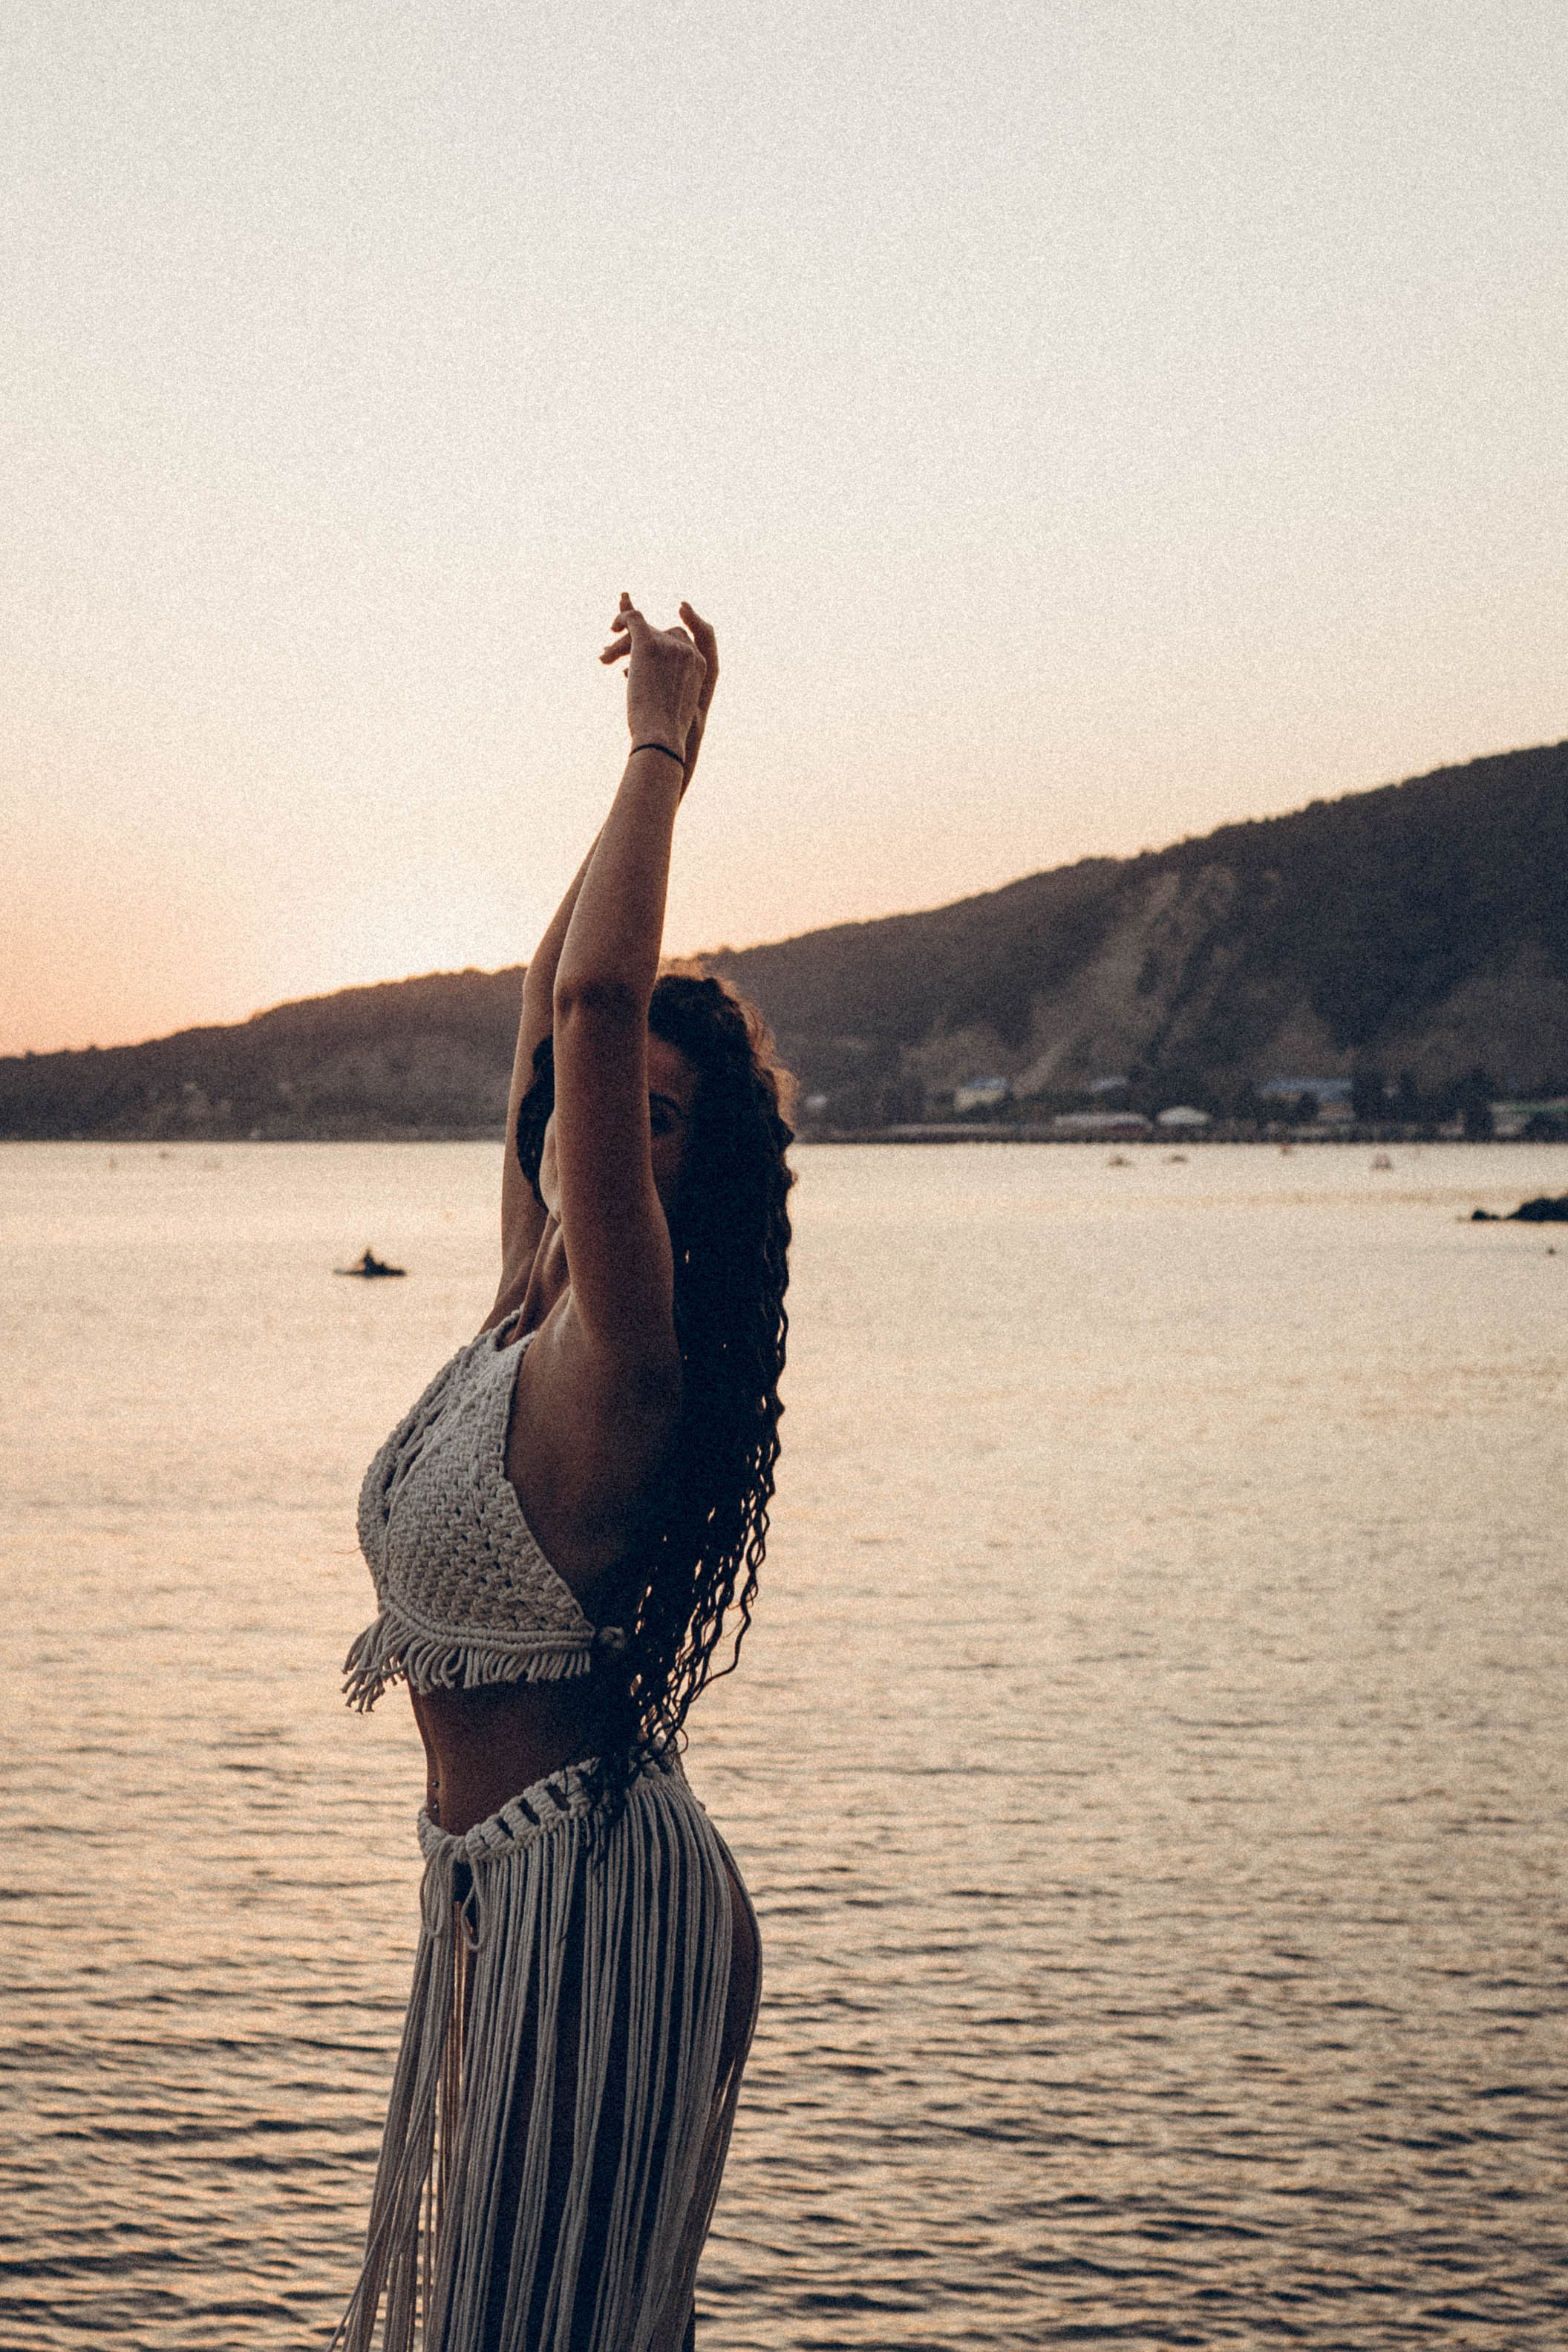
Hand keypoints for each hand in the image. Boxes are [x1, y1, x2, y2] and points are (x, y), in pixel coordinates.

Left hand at [600, 594, 716, 790]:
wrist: (661, 737)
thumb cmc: (662, 732)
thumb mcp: (667, 706)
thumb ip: (658, 686)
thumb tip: (629, 673)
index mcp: (700, 664)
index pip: (679, 638)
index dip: (659, 638)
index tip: (638, 646)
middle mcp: (688, 651)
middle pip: (659, 632)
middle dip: (636, 641)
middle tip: (610, 657)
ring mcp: (669, 646)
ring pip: (642, 629)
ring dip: (621, 643)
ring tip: (604, 658)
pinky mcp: (649, 644)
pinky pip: (634, 619)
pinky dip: (621, 618)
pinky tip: (612, 627)